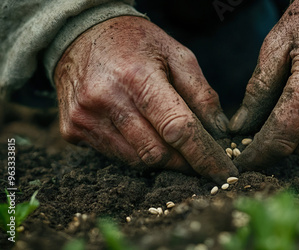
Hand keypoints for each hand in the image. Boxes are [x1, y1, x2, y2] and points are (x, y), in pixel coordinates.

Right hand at [55, 16, 237, 182]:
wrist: (80, 33)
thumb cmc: (137, 43)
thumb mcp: (177, 54)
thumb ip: (202, 93)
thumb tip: (221, 133)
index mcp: (137, 77)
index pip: (177, 128)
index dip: (204, 155)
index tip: (224, 172)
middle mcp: (106, 100)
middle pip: (157, 153)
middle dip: (186, 161)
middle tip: (201, 157)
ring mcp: (85, 118)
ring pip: (137, 160)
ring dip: (163, 159)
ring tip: (174, 144)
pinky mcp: (73, 130)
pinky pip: (116, 156)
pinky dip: (138, 153)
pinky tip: (144, 134)